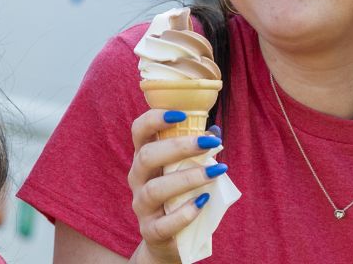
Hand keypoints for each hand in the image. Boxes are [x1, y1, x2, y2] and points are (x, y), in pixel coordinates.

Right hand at [126, 110, 224, 263]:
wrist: (167, 238)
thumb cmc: (178, 196)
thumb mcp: (185, 170)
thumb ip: (197, 152)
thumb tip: (214, 131)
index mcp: (144, 158)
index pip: (139, 132)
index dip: (154, 119)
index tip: (180, 114)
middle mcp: (137, 179)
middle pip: (146, 156)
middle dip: (178, 146)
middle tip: (209, 143)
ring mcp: (141, 206)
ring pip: (154, 189)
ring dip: (187, 178)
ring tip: (214, 171)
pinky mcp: (150, 231)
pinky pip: (164, 223)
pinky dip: (184, 212)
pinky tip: (203, 202)